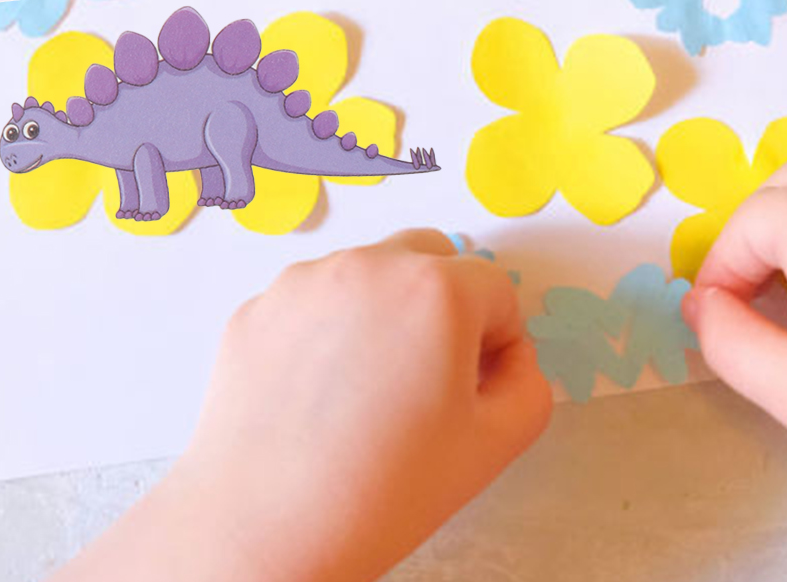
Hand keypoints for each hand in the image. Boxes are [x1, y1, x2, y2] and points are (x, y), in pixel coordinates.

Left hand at [62, 230, 550, 581]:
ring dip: (381, 315)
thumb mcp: (493, 447)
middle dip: (443, 307)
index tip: (474, 392)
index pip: (494, 291)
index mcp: (435, 289)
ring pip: (367, 277)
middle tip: (427, 380)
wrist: (267, 525)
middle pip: (429, 260)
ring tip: (366, 395)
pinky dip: (324, 333)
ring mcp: (306, 280)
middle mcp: (369, 265)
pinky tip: (317, 397)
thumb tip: (508, 356)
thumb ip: (527, 385)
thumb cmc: (385, 489)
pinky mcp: (259, 305)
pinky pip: (312, 304)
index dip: (496, 343)